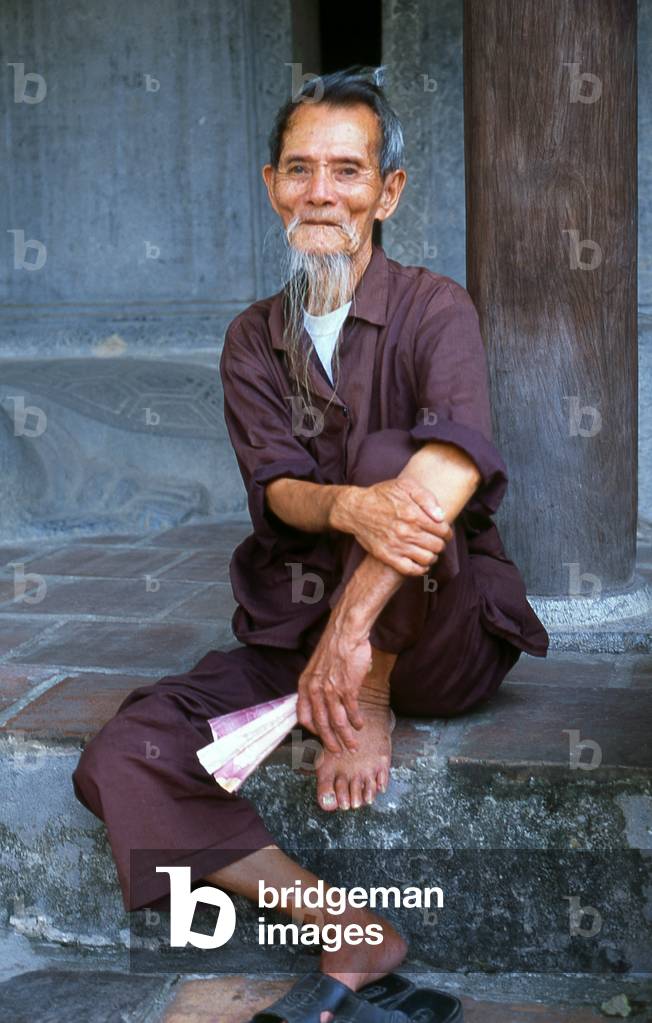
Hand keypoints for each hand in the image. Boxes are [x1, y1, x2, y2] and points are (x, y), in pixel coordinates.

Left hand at [296, 618, 371, 753]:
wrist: (345, 632)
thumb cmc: (334, 646)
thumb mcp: (317, 666)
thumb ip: (318, 684)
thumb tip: (325, 699)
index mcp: (305, 685)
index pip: (303, 716)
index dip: (311, 729)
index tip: (320, 736)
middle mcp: (315, 690)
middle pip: (321, 725)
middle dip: (330, 742)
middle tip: (337, 752)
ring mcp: (331, 690)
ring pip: (337, 722)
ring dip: (346, 737)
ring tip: (353, 746)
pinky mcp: (347, 688)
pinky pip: (351, 711)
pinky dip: (356, 721)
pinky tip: (360, 725)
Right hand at [331, 479, 453, 575]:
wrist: (355, 509)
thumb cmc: (382, 495)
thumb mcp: (405, 485)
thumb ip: (426, 498)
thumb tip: (441, 516)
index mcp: (413, 514)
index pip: (443, 530)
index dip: (447, 532)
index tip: (444, 532)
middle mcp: (406, 532)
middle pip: (438, 545)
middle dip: (441, 543)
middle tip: (437, 541)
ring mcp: (397, 546)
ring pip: (428, 559)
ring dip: (433, 556)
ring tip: (430, 551)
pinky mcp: (387, 556)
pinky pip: (411, 569)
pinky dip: (421, 568)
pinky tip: (421, 562)